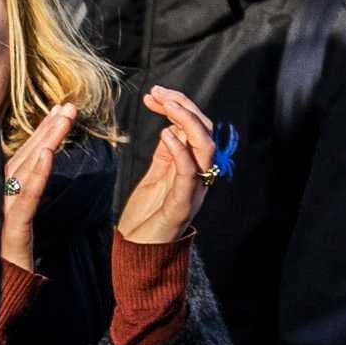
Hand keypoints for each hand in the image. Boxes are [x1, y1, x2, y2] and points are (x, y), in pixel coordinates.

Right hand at [0, 102, 74, 273]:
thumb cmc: (9, 267)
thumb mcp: (19, 229)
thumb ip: (25, 202)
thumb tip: (38, 176)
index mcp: (3, 200)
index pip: (23, 160)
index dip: (41, 134)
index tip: (60, 112)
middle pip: (23, 158)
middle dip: (46, 129)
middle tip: (68, 104)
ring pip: (23, 171)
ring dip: (44, 141)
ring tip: (63, 118)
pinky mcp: (8, 232)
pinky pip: (24, 199)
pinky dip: (35, 175)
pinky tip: (46, 154)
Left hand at [116, 91, 217, 246]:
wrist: (140, 252)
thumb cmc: (146, 216)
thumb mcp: (155, 176)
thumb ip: (166, 153)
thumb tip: (170, 126)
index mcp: (192, 166)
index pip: (195, 128)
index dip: (179, 106)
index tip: (155, 93)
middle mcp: (199, 174)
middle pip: (205, 131)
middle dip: (184, 106)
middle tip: (160, 92)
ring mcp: (194, 188)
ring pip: (205, 147)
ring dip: (187, 121)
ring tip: (166, 104)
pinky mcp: (183, 203)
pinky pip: (188, 172)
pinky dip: (180, 150)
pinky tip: (165, 133)